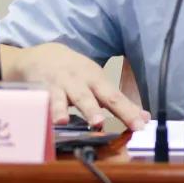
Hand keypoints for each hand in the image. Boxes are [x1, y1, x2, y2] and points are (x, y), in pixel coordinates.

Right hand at [0, 43, 149, 130]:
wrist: (43, 56)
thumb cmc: (76, 74)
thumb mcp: (98, 83)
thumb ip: (118, 102)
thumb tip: (144, 118)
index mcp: (96, 80)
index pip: (114, 97)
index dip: (127, 112)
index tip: (139, 126)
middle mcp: (78, 81)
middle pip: (88, 96)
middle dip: (92, 110)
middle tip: (98, 124)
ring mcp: (57, 85)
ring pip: (60, 98)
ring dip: (60, 109)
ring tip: (63, 120)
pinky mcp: (39, 90)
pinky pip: (40, 101)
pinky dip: (40, 110)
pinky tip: (40, 119)